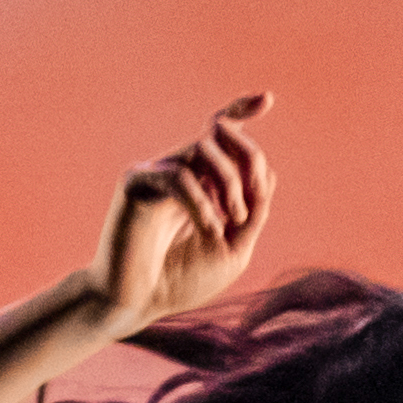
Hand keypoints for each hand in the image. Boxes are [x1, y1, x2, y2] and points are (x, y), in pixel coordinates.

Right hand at [88, 94, 271, 334]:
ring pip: (202, 149)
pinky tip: (209, 230)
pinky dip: (201, 203)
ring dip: (228, 184)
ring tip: (228, 223)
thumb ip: (253, 213)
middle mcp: (179, 169)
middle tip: (244, 212)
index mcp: (201, 182)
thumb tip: (266, 173)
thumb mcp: (233, 249)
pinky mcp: (135, 183)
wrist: (139, 303)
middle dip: (246, 163)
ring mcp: (156, 173)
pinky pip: (177, 176)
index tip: (267, 98)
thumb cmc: (181, 281)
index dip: (241, 110)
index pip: (219, 134)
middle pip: (219, 134)